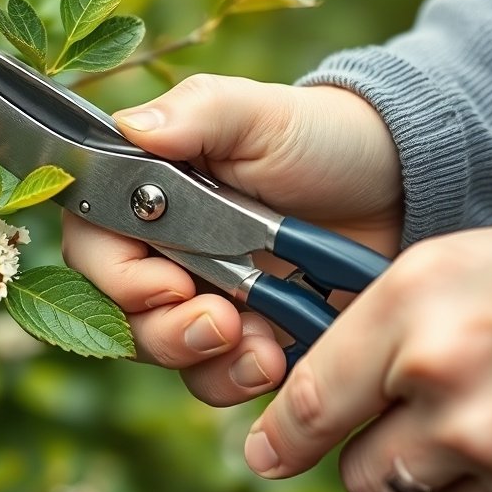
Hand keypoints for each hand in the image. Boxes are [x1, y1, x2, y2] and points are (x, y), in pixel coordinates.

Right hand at [61, 74, 402, 402]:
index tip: (172, 285)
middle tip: (221, 323)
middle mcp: (162, 250)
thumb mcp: (259, 114)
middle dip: (165, 332)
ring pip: (163, 353)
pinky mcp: (243, 335)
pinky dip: (238, 377)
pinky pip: (216, 377)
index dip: (118, 279)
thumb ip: (195, 114)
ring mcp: (201, 296)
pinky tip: (277, 356)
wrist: (398, 186)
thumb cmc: (320, 137)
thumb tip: (131, 127)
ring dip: (203, 360)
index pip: (94, 248)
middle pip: (119, 314)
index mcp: (149, 194)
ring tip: (259, 346)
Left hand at [246, 225, 491, 491]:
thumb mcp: (441, 270)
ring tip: (482, 417)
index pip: (310, 402)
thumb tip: (304, 397)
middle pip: (361, 474)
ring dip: (435, 473)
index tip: (268, 453)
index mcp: (412, 311)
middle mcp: (451, 385)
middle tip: (409, 419)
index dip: (281, 438)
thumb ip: (366, 329)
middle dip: (373, 453)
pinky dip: (490, 491)